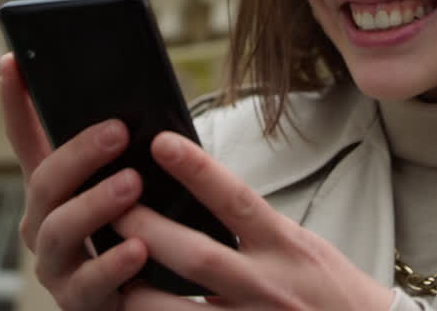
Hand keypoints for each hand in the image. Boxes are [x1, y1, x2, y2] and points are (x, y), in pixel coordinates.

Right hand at [0, 53, 147, 309]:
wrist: (154, 300)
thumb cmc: (147, 232)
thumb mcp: (136, 189)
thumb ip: (130, 156)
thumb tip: (147, 105)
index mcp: (56, 192)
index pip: (27, 140)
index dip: (16, 102)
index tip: (13, 60)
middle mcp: (45, 225)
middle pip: (44, 182)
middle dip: (78, 153)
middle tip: (118, 130)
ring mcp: (58, 265)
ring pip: (59, 230)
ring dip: (94, 203)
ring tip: (132, 183)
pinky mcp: (80, 303)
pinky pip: (91, 284)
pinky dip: (114, 263)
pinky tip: (138, 248)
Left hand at [113, 132, 394, 310]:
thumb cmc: (329, 289)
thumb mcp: (299, 246)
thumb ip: (252, 229)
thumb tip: (195, 197)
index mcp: (286, 246)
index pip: (236, 200)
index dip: (197, 170)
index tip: (160, 143)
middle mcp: (269, 284)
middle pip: (196, 256)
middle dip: (148, 231)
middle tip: (112, 209)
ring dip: (138, 293)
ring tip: (108, 274)